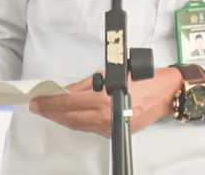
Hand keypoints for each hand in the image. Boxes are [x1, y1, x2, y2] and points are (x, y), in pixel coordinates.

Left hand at [28, 67, 182, 136]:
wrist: (167, 93)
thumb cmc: (144, 78)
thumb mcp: (112, 73)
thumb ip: (87, 83)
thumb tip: (67, 90)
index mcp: (103, 100)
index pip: (69, 103)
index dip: (50, 102)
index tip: (37, 100)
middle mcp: (105, 118)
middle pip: (70, 118)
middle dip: (51, 112)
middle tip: (37, 106)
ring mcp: (110, 128)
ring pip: (79, 125)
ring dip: (62, 118)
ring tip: (48, 111)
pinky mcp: (115, 131)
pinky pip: (90, 128)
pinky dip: (77, 121)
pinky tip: (69, 115)